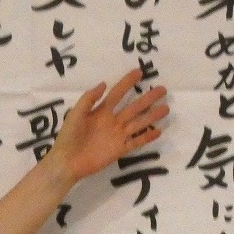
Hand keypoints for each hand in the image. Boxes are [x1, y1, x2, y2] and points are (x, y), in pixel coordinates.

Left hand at [48, 68, 168, 182]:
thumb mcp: (75, 114)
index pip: (117, 94)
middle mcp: (112, 121)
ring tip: (166, 108)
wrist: (67, 161)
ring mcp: (117, 136)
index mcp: (101, 111)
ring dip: (151, 116)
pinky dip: (146, 137)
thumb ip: (89, 99)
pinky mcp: (119, 150)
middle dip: (147, 98)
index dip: (127, 83)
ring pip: (138, 123)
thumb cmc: (68, 136)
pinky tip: (158, 131)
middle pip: (133, 107)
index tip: (139, 72)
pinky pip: (135, 142)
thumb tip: (104, 83)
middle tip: (162, 89)